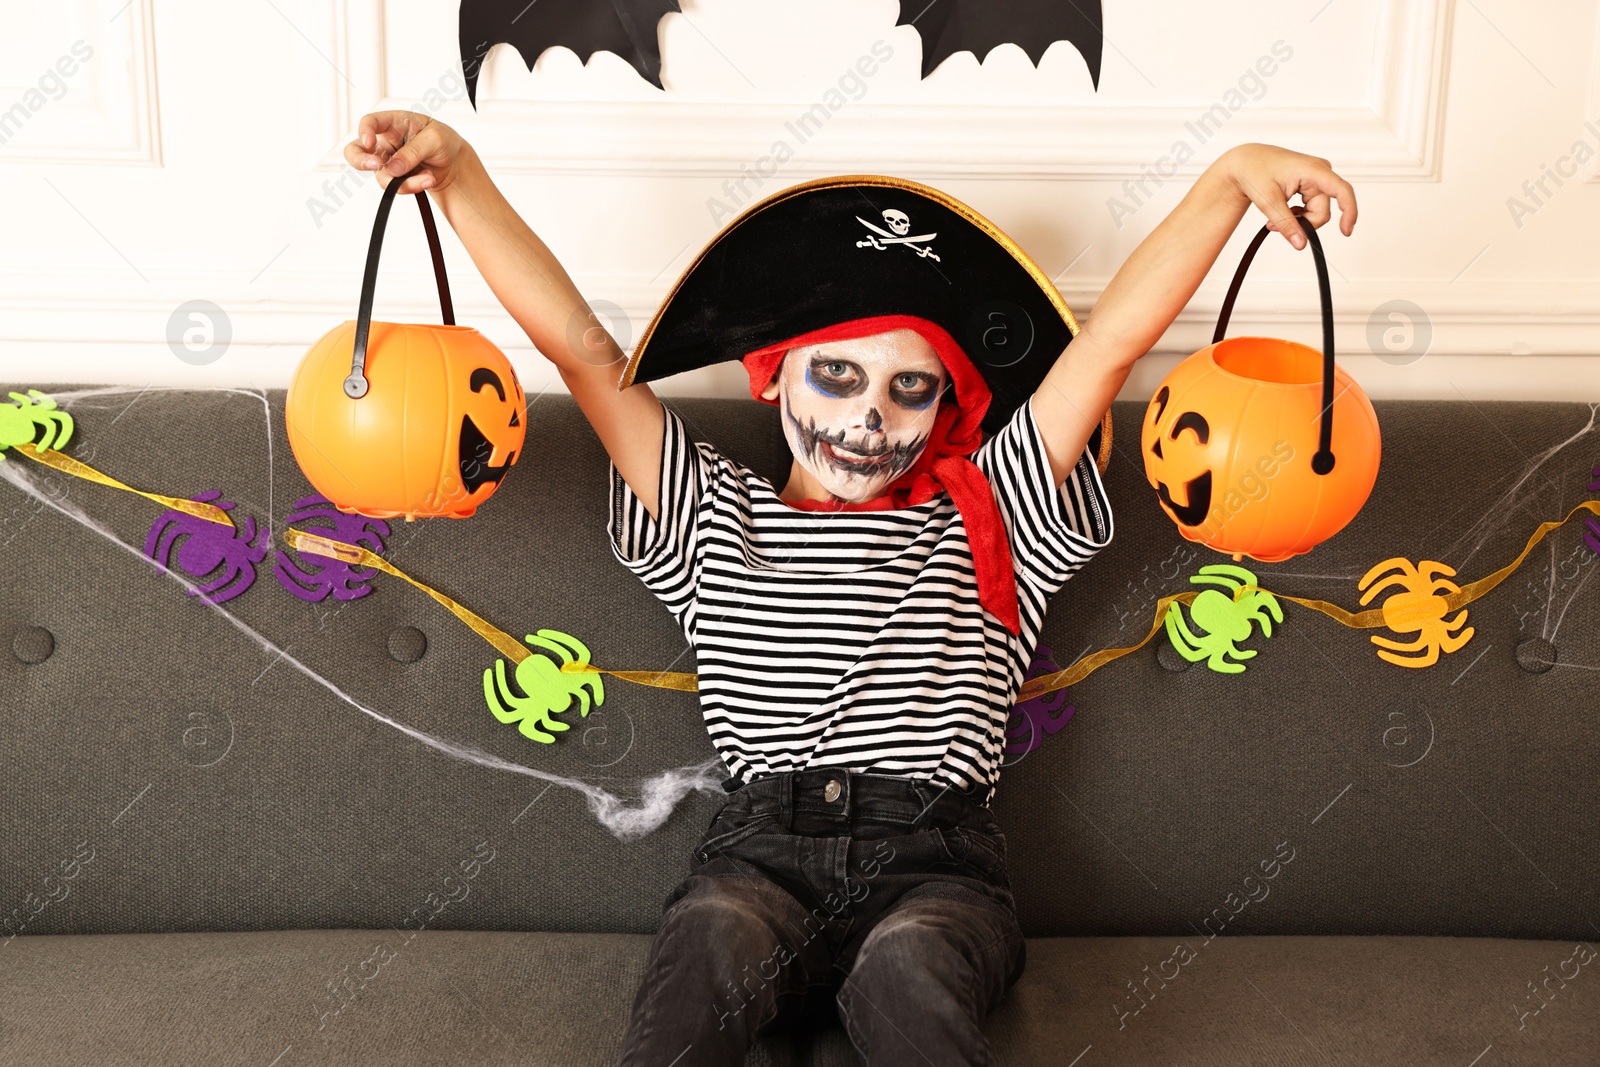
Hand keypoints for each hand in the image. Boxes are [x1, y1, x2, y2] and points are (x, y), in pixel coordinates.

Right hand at [343, 111, 468, 194]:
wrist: (455, 163)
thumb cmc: (443, 141)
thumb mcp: (435, 138)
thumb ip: (413, 151)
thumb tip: (393, 168)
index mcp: (393, 122)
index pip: (370, 122)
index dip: (364, 130)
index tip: (369, 142)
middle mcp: (386, 142)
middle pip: (355, 151)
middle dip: (360, 161)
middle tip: (375, 166)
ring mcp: (388, 162)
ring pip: (380, 175)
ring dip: (404, 181)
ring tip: (429, 178)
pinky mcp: (396, 178)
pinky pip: (396, 187)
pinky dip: (412, 186)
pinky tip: (428, 180)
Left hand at [1220, 143, 1357, 248]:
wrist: (1246, 162)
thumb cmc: (1255, 171)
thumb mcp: (1268, 201)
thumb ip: (1286, 224)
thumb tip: (1301, 243)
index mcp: (1314, 170)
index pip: (1342, 191)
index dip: (1349, 212)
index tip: (1346, 231)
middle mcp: (1320, 172)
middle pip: (1322, 210)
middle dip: (1302, 223)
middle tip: (1275, 226)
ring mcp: (1317, 178)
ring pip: (1317, 211)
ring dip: (1298, 219)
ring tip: (1274, 218)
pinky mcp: (1312, 183)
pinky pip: (1312, 206)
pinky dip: (1298, 214)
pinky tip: (1283, 211)